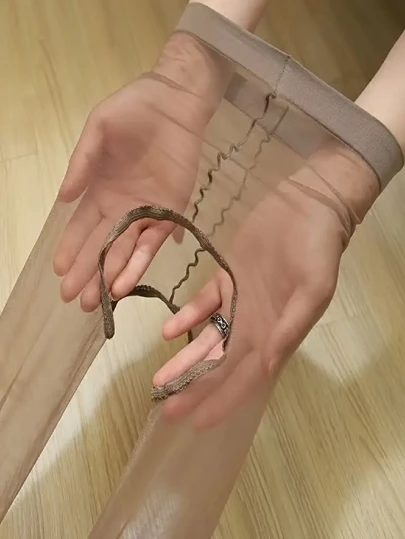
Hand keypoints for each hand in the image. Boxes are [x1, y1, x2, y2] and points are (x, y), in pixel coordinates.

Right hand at [53, 43, 220, 310]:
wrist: (175, 99)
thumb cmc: (134, 109)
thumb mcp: (99, 130)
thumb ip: (82, 164)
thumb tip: (63, 198)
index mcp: (101, 190)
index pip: (81, 227)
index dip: (70, 249)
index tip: (59, 272)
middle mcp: (122, 207)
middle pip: (101, 246)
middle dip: (87, 273)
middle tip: (73, 300)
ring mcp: (147, 210)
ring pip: (126, 250)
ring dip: (112, 275)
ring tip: (99, 301)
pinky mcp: (172, 209)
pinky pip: (156, 239)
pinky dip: (142, 260)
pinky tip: (126, 282)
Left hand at [153, 154, 368, 428]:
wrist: (309, 205)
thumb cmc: (317, 249)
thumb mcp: (313, 290)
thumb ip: (290, 327)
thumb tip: (268, 365)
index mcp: (276, 332)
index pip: (246, 376)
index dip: (223, 400)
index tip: (198, 422)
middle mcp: (255, 323)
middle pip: (220, 364)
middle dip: (194, 388)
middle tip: (166, 409)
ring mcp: (239, 300)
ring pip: (208, 338)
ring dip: (185, 359)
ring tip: (158, 379)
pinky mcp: (227, 276)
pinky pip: (203, 303)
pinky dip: (187, 317)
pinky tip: (168, 331)